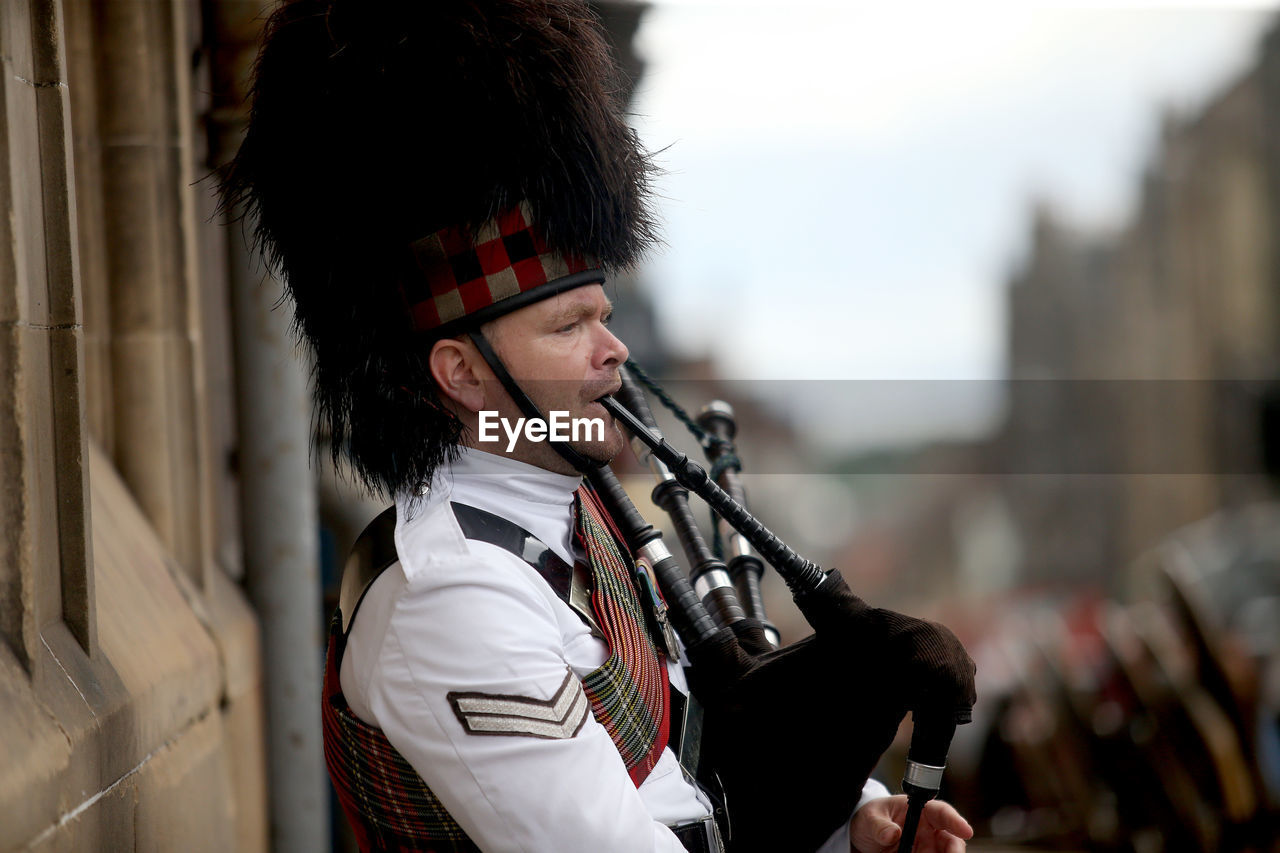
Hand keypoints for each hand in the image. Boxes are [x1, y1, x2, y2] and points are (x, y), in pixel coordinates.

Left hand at [849, 795, 972, 852]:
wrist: (862, 837)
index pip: (941, 812)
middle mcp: (929, 831)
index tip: (966, 831)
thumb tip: (892, 833)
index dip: (956, 820)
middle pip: (951, 840)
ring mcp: (927, 849)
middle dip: (955, 851)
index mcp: (919, 811)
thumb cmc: (870, 818)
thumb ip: (879, 825)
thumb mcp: (869, 817)